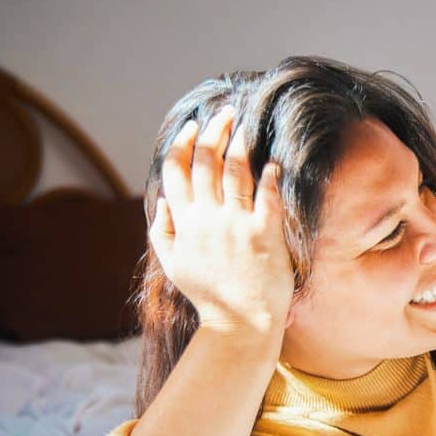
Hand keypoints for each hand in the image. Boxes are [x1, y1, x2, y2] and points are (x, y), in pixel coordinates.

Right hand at [149, 106, 294, 335]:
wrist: (240, 322)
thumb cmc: (209, 294)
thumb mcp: (173, 264)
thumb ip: (163, 230)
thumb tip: (162, 200)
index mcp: (184, 222)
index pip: (176, 170)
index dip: (184, 143)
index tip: (193, 125)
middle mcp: (207, 218)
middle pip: (206, 161)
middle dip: (214, 131)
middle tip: (225, 112)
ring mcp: (236, 225)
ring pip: (235, 172)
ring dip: (239, 144)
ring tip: (244, 128)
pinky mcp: (264, 234)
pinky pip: (267, 197)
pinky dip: (269, 177)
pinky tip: (273, 165)